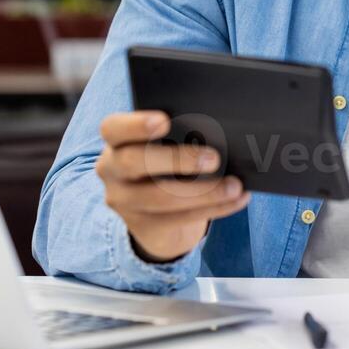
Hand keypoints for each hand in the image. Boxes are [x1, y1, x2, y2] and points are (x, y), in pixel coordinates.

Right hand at [94, 111, 251, 263]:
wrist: (158, 212)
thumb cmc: (168, 163)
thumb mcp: (166, 146)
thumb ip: (179, 136)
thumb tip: (218, 133)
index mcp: (116, 141)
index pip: (113, 128)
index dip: (136, 124)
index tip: (164, 121)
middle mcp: (111, 169)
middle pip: (134, 162)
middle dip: (176, 159)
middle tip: (213, 157)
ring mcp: (123, 201)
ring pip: (159, 197)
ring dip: (203, 191)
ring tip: (234, 185)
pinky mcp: (142, 226)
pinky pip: (179, 219)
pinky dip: (214, 208)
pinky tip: (237, 198)